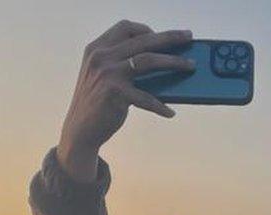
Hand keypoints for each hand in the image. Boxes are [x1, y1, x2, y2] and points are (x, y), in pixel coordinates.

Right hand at [57, 20, 194, 182]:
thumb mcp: (102, 76)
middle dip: (170, 37)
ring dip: (174, 62)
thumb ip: (121, 63)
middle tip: (189, 37)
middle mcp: (101, 56)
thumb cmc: (98, 103)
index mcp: (97, 48)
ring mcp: (107, 74)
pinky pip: (146, 97)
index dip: (145, 29)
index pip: (125, 27)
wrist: (80, 131)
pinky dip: (160, 106)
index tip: (161, 36)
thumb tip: (161, 61)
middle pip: (143, 40)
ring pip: (148, 60)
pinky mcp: (115, 93)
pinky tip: (170, 113)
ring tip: (190, 66)